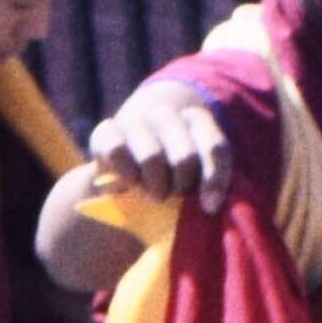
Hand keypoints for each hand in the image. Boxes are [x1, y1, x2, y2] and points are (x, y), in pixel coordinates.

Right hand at [82, 78, 244, 217]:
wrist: (124, 169)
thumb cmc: (170, 176)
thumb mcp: (196, 179)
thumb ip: (210, 187)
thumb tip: (210, 206)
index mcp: (196, 120)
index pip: (215, 148)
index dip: (214, 180)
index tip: (209, 207)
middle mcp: (166, 115)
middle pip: (185, 158)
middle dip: (181, 186)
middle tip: (174, 196)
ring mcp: (136, 121)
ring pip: (152, 158)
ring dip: (155, 185)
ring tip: (153, 195)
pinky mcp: (106, 132)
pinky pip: (117, 151)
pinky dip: (126, 175)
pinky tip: (130, 183)